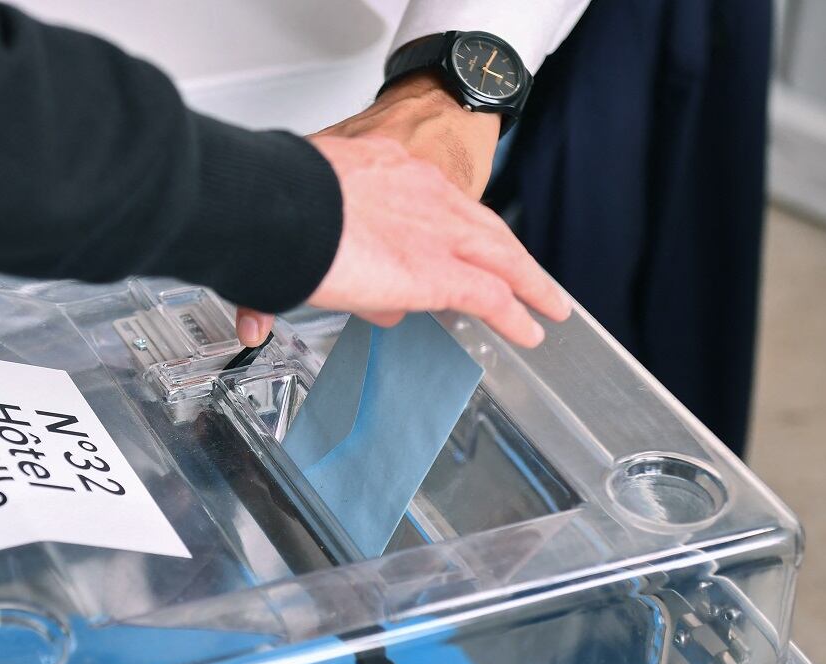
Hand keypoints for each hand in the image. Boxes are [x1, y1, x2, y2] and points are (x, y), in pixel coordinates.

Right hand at [233, 75, 564, 347]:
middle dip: (507, 252)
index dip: (447, 221)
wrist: (283, 201)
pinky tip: (529, 331)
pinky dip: (514, 316)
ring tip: (545, 303)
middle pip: (480, 226)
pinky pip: (491, 297)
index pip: (429, 199)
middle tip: (526, 276)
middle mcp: (421, 194)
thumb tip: (306, 296)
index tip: (450, 238)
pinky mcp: (438, 274)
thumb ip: (311, 243)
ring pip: (499, 256)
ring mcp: (435, 233)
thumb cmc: (279, 199)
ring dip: (527, 282)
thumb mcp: (302, 204)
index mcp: (386, 170)